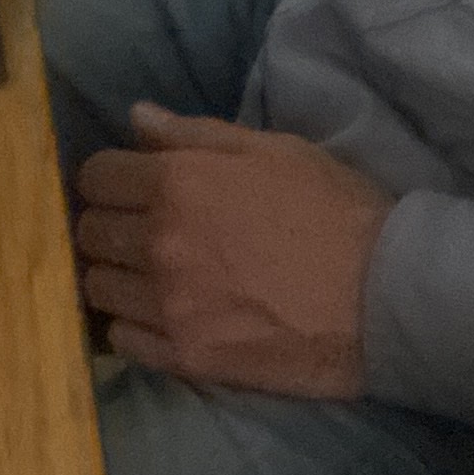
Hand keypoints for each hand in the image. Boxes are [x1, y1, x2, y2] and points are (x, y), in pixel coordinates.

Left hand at [71, 104, 389, 396]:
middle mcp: (160, 243)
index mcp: (178, 183)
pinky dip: (134, 325)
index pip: (96, 175)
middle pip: (89, 232)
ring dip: (118, 277)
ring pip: (97, 287)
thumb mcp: (275, 151)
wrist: (384, 297)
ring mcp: (168, 305)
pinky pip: (122, 340)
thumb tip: (136, 117)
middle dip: (109, 225)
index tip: (131, 188)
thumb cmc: (335, 211)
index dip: (111, 178)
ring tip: (153, 277)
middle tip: (143, 232)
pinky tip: (166, 315)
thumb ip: (196, 134)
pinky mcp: (185, 356)